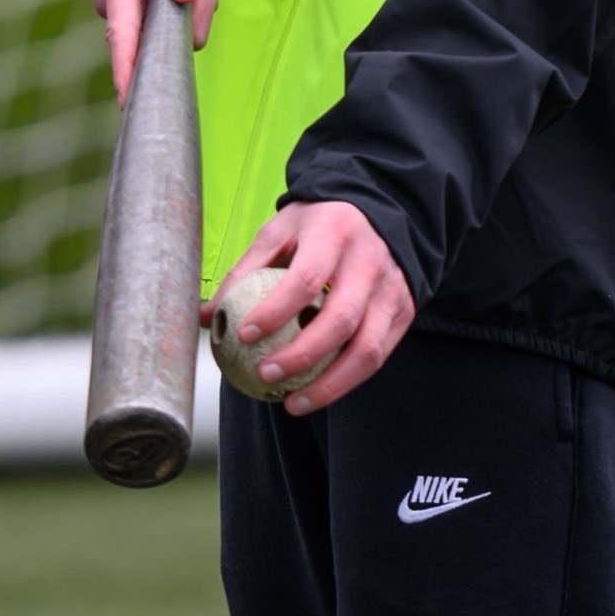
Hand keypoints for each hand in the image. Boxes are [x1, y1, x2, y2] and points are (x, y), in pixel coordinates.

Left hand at [210, 201, 414, 412]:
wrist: (380, 212)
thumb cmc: (320, 225)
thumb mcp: (280, 231)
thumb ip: (244, 271)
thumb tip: (208, 317)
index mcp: (334, 234)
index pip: (306, 279)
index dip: (275, 311)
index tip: (243, 335)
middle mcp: (369, 263)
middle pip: (340, 320)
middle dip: (301, 356)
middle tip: (265, 375)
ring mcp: (392, 290)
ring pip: (367, 349)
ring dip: (329, 385)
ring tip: (293, 403)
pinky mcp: (405, 312)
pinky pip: (379, 355)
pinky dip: (348, 381)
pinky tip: (319, 394)